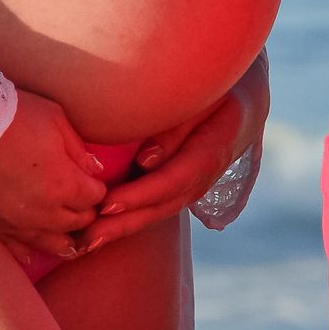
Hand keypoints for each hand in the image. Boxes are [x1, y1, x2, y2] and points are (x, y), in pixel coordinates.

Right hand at [0, 89, 106, 257]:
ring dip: (65, 237)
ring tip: (71, 237)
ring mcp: (18, 222)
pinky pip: (17, 248)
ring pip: (53, 243)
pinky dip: (29, 250)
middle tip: (82, 202)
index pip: (95, 197)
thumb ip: (78, 148)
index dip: (97, 188)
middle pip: (78, 222)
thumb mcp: (54, 118)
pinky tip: (33, 252)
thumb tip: (95, 169)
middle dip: (85, 211)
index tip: (92, 180)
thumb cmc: (9, 115)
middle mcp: (45, 211)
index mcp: (65, 184)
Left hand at [80, 51, 271, 254]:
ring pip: (159, 211)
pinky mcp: (182, 186)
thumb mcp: (202, 96)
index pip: (175, 178)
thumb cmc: (215, 87)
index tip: (108, 204)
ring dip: (122, 229)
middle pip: (163, 205)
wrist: (242, 99)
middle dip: (124, 223)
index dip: (142, 194)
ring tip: (86, 242)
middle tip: (87, 237)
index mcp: (214, 148)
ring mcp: (196, 184)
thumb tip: (146, 161)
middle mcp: (206, 174)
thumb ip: (175, 127)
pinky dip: (130, 219)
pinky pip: (157, 206)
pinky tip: (102, 229)